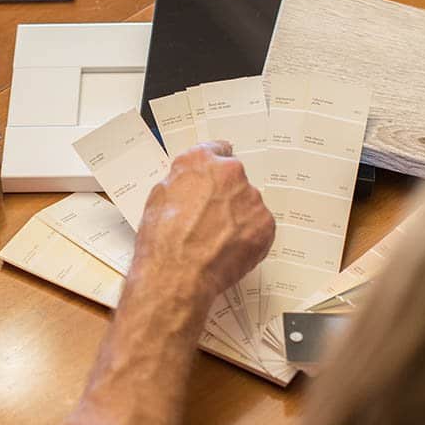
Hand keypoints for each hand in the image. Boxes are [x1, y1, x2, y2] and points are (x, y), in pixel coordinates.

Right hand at [128, 141, 274, 306]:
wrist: (176, 274)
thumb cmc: (162, 240)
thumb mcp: (158, 197)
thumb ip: (182, 181)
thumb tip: (190, 183)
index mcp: (202, 161)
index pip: (218, 150)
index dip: (215, 165)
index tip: (217, 174)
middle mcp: (231, 173)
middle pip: (234, 179)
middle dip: (225, 196)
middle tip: (209, 218)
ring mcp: (251, 199)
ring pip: (248, 204)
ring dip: (238, 216)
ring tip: (216, 239)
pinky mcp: (265, 225)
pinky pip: (259, 226)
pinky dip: (248, 236)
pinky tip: (228, 249)